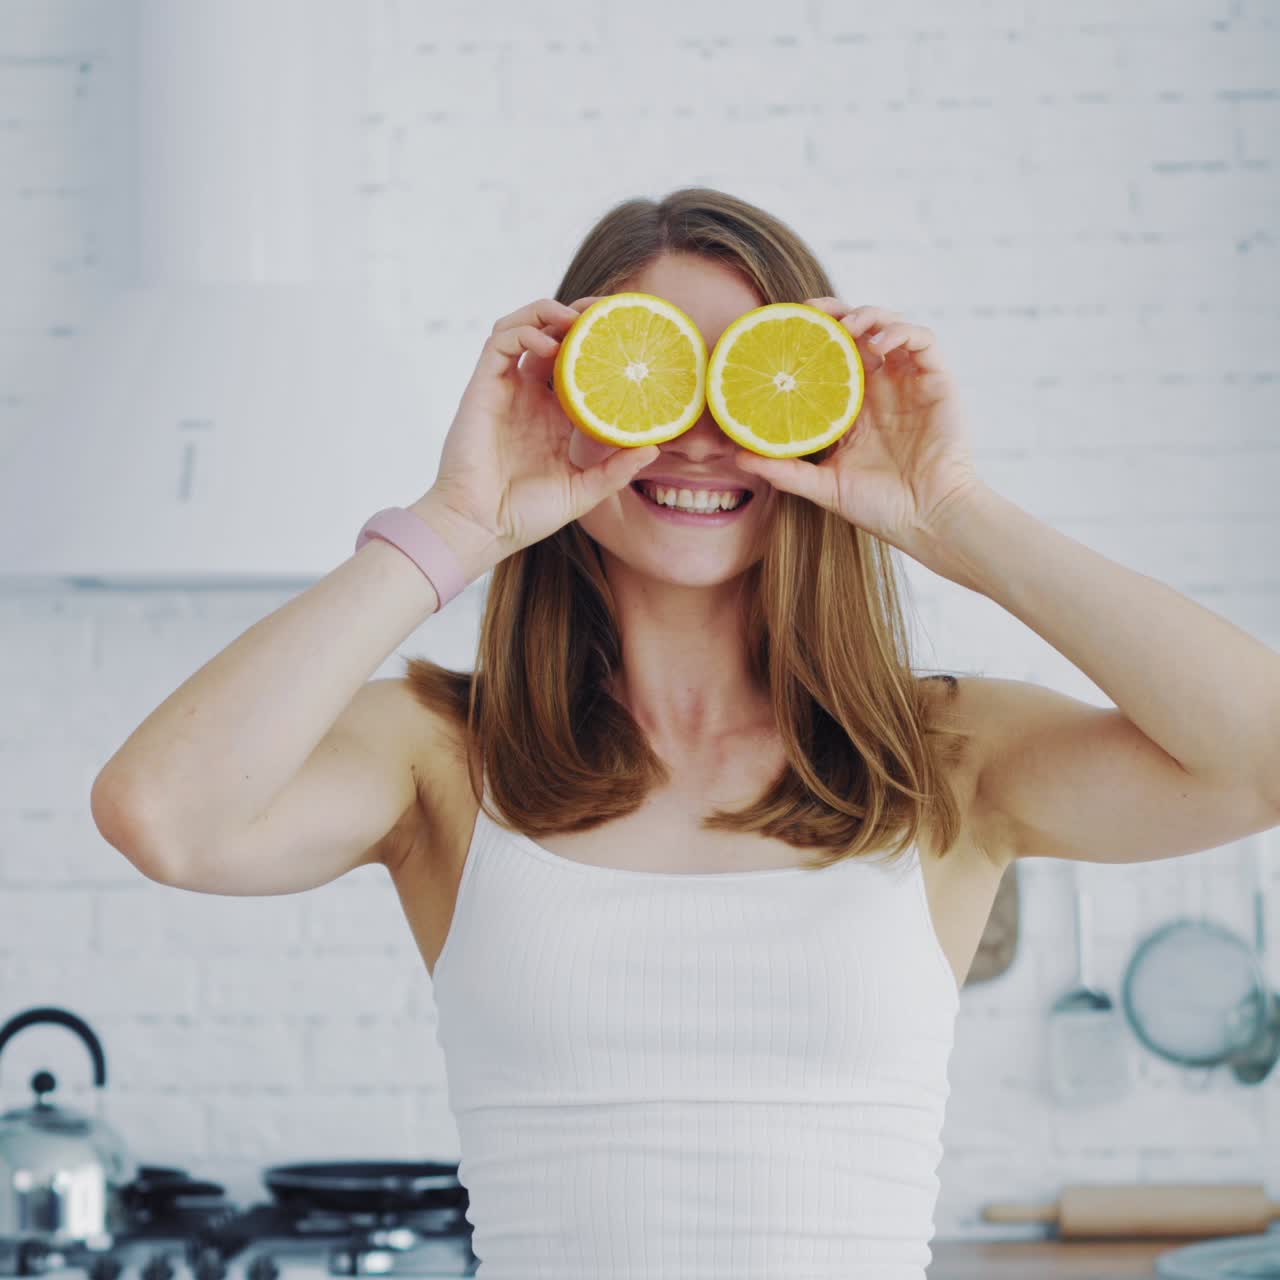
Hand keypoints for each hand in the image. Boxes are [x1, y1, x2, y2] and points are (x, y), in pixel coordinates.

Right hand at [423, 296, 659, 557]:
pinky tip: (550, 346)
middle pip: (551, 337)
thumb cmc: (526, 515)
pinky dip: (524, 332)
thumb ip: (616, 470)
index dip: (597, 343)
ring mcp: (505, 390)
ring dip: (547, 313)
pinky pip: (500, 343)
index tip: (627, 334)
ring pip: (522, 328)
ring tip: (576, 319)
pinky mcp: (483, 388)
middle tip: (605, 312)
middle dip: (576, 316)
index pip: (577, 365)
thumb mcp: (583, 491)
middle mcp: (529, 397)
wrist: (481, 527)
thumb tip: (654, 447)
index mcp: (554, 417)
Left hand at [731, 300, 983, 552]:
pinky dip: (900, 331)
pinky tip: (878, 344)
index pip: (831, 357)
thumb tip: (736, 455)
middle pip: (859, 332)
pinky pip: (923, 340)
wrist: (926, 521)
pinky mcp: (938, 382)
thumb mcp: (823, 485)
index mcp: (854, 406)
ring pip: (890, 326)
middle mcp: (882, 388)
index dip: (811, 335)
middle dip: (835, 314)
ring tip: (844, 327)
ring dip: (867, 316)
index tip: (784, 326)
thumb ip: (783, 469)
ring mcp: (911, 382)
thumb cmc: (880, 507)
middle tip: (810, 311)